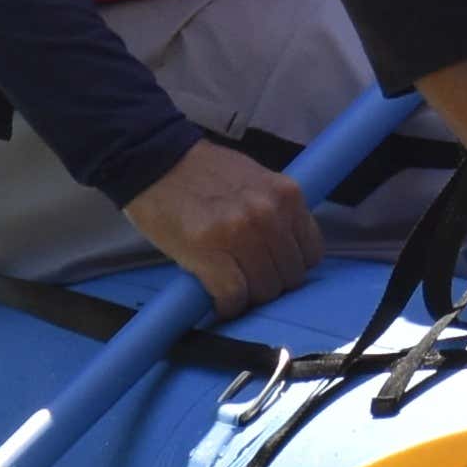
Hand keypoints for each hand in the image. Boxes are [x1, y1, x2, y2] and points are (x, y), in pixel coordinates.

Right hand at [123, 140, 319, 318]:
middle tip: (249, 279)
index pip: (312, 252)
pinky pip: (233, 295)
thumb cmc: (203, 172)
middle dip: (270, 283)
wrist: (153, 161)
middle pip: (290, 276)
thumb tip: (289, 248)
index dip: (292, 265)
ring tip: (232, 288)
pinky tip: (220, 301)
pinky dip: (228, 305)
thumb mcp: (256, 181)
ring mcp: (240, 234)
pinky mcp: (209, 252)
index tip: (275, 267)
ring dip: (249, 296)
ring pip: (264, 290)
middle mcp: (269, 214)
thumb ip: (277, 210)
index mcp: (286, 195)